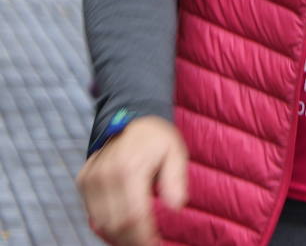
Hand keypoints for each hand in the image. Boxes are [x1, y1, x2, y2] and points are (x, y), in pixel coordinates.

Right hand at [77, 116, 186, 245]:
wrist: (132, 118)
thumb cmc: (158, 138)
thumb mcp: (175, 153)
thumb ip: (175, 179)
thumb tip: (177, 206)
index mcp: (128, 168)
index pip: (133, 215)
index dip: (143, 236)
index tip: (155, 244)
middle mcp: (104, 175)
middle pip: (115, 224)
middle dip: (132, 240)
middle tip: (148, 243)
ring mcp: (90, 178)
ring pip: (100, 223)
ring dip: (119, 237)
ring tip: (137, 239)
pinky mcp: (83, 180)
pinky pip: (92, 214)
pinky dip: (106, 226)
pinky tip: (123, 230)